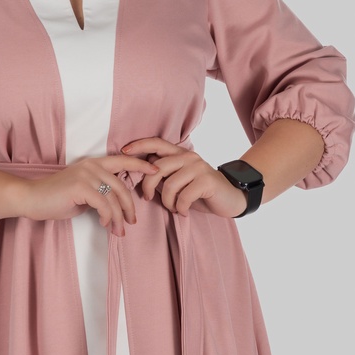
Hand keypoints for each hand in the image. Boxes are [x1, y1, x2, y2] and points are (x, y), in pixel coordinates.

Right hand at [19, 154, 158, 236]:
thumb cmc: (55, 198)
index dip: (142, 164)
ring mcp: (86, 175)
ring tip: (118, 231)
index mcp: (93, 163)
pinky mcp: (80, 187)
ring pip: (114, 198)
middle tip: (131, 222)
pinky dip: (107, 217)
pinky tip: (103, 224)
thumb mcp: (82, 192)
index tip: (156, 170)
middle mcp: (92, 165)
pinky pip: (104, 205)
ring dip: (119, 218)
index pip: (123, 159)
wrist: (31, 198)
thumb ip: (99, 192)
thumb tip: (115, 205)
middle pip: (122, 186)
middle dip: (130, 207)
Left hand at [121, 138, 246, 218]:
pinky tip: (184, 211)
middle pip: (157, 168)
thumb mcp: (179, 182)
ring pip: (169, 185)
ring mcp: (198, 167)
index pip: (157, 143)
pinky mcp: (206, 180)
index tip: (123, 151)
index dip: (139, 145)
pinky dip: (180, 208)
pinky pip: (183, 196)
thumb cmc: (201, 192)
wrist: (231, 198)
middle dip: (148, 186)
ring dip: (168, 202)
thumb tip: (141, 175)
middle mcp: (188, 157)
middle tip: (149, 198)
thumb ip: (164, 176)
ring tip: (174, 208)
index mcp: (180, 154)